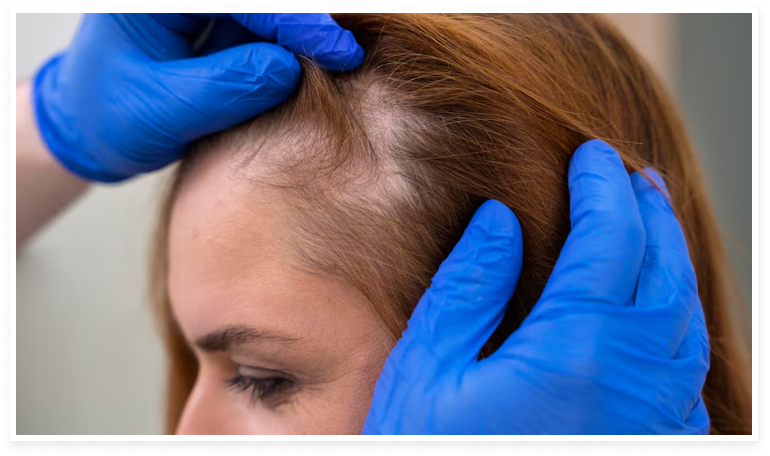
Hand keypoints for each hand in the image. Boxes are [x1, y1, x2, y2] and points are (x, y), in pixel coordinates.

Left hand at [32, 13, 362, 182]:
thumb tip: (289, 68)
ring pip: (268, 13)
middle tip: (350, 54)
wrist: (91, 127)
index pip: (245, 1)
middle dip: (307, 21)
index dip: (298, 23)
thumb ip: (224, 88)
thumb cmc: (112, 117)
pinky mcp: (217, 22)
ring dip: (303, 31)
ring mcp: (204, 7)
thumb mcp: (163, 111)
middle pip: (262, 4)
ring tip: (341, 61)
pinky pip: (264, 26)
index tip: (341, 53)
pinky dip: (293, 43)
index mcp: (157, 0)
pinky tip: (318, 62)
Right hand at [363, 139, 709, 434]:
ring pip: (686, 317)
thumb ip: (469, 286)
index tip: (592, 157)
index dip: (603, 189)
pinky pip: (685, 365)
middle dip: (649, 213)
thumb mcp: (430, 369)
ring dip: (670, 260)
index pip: (610, 240)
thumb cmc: (433, 455)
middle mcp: (633, 380)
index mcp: (574, 351)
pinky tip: (651, 305)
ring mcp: (652, 418)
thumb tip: (500, 220)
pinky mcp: (652, 443)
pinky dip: (674, 316)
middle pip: (663, 270)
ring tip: (649, 224)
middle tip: (630, 177)